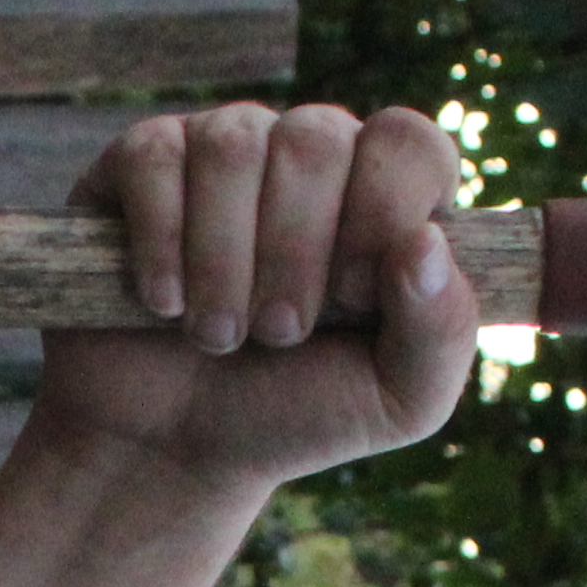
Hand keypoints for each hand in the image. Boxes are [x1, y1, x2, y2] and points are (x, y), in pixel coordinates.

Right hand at [42, 100, 481, 497]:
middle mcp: (312, 153)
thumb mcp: (399, 401)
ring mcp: (226, 146)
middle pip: (316, 137)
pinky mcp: (143, 163)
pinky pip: (157, 157)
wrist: (172, 449)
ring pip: (234, 143)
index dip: (380, 215)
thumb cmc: (294, 412)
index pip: (407, 142)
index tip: (352, 302)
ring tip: (219, 334)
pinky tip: (162, 302)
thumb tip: (426, 242)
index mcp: (386, 193)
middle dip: (294, 254)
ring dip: (224, 260)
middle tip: (278, 335)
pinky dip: (162, 242)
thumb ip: (444, 330)